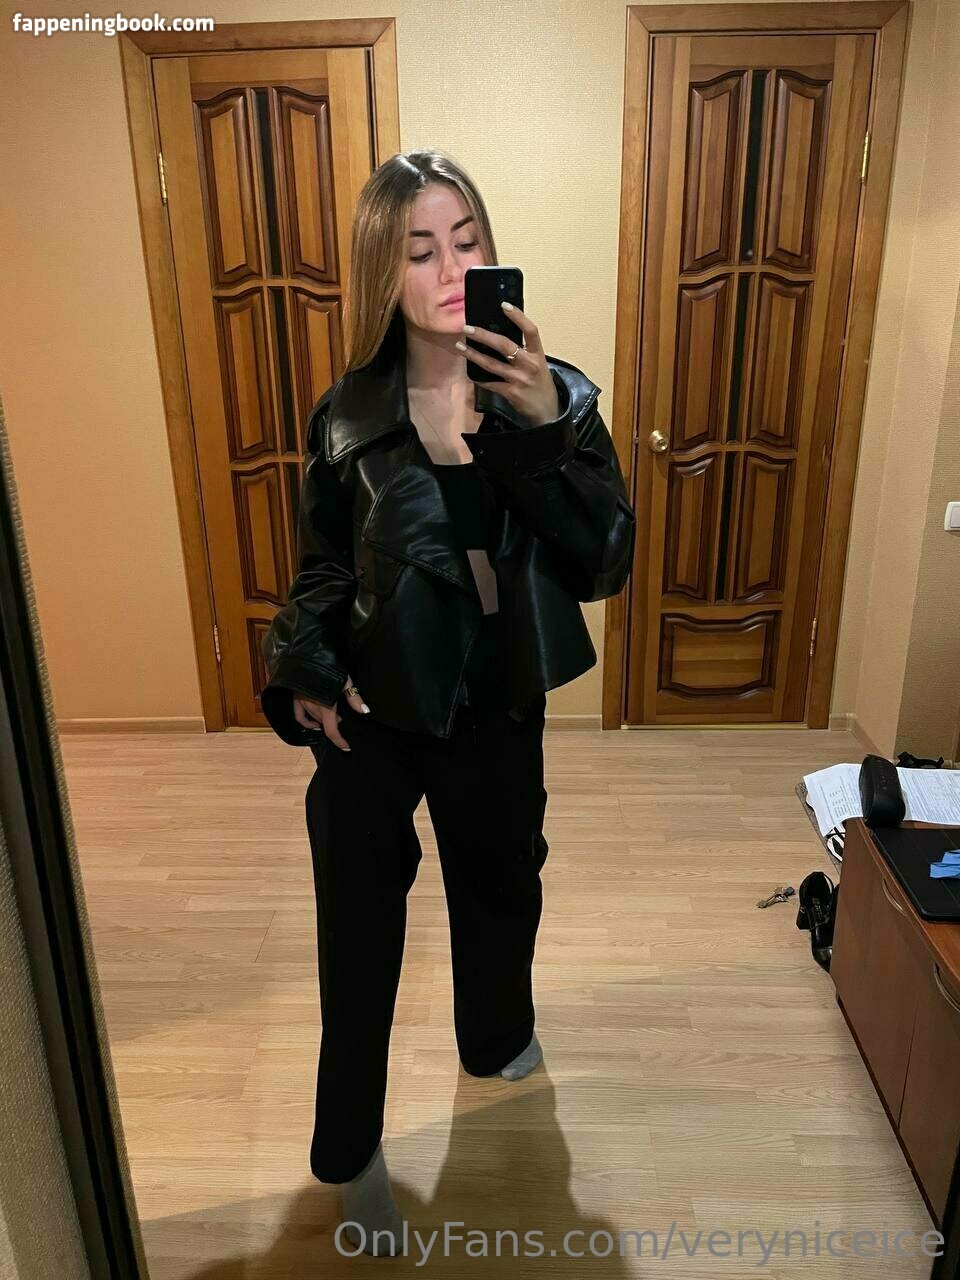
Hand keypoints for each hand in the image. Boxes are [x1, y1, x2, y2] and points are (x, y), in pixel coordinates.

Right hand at [293, 675, 367, 751]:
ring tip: (331, 716)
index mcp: (326, 707)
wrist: (309, 656)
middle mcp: (312, 707)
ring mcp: (302, 703)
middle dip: (334, 724)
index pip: (331, 730)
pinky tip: (312, 722)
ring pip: (314, 718)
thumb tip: (365, 711)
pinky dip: (306, 721)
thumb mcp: (345, 682)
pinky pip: (299, 715)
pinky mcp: (296, 697)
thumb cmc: (329, 668)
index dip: (339, 741)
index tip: (346, 747)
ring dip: (323, 721)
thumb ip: (354, 698)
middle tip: (342, 718)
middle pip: (324, 723)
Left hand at [455, 301, 560, 425]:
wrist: (548, 412)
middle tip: (467, 328)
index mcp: (538, 354)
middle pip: (504, 345)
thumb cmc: (540, 385)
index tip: (503, 305)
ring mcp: (520, 379)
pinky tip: (469, 372)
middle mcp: (529, 364)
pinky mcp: (511, 393)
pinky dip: (479, 378)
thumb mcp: (538, 364)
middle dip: (484, 335)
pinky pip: (490, 383)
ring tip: (460, 346)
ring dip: (473, 354)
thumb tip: (499, 336)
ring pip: (492, 364)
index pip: (530, 330)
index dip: (518, 316)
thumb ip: (524, 352)